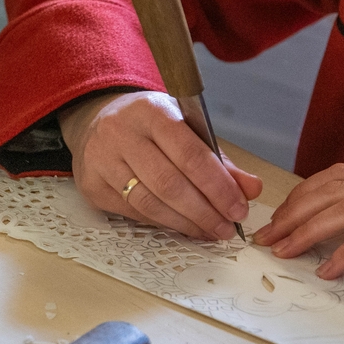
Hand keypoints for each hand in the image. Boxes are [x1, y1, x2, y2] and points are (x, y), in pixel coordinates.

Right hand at [59, 91, 261, 239]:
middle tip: (227, 228)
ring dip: (185, 223)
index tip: (239, 208)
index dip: (218, 186)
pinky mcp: (92, 186)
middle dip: (204, 211)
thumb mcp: (185, 128)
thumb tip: (251, 189)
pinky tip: (183, 226)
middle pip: (169, 183)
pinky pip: (134, 213)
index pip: (190, 154)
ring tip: (209, 231)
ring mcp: (101, 161)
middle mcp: (121, 133)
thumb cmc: (150, 126)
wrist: (97, 121)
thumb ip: (218, 159)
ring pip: (150, 203)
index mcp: (151, 111)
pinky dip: (163, 223)